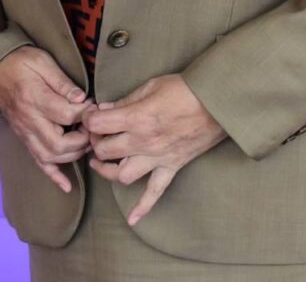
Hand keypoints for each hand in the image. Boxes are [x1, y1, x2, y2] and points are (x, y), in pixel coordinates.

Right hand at [0, 46, 95, 193]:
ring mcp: (25, 132)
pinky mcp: (24, 138)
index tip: (94, 106)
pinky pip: (38, 161)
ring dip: (72, 155)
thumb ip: (62, 82)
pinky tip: (66, 185)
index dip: (85, 113)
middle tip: (94, 128)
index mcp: (34, 98)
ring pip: (49, 156)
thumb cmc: (20, 62)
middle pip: (58, 143)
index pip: (65, 115)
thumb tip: (82, 99)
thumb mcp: (42, 61)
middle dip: (82, 140)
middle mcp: (29, 120)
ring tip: (87, 143)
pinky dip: (53, 175)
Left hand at [82, 73, 227, 226]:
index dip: (89, 118)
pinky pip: (155, 192)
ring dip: (109, 170)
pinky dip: (143, 206)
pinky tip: (133, 219)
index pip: (98, 124)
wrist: (216, 102)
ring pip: (122, 175)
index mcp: (136, 118)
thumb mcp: (151, 86)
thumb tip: (105, 109)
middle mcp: (143, 142)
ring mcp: (157, 158)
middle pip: (105, 151)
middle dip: (96, 141)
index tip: (91, 115)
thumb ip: (126, 100)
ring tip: (104, 162)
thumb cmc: (184, 89)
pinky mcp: (171, 166)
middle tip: (98, 133)